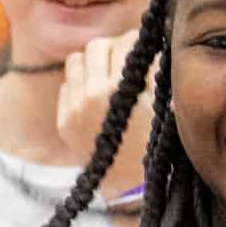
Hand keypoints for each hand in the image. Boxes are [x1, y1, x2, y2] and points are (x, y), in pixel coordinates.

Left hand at [58, 29, 150, 200]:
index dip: (136, 41)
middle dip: (113, 48)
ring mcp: (73, 109)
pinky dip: (79, 84)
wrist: (131, 185)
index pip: (124, 43)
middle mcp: (91, 96)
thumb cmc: (155, 142)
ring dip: (92, 62)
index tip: (142, 46)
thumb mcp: (162, 104)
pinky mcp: (63, 121)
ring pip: (75, 60)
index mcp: (120, 90)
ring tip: (106, 75)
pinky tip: (95, 97)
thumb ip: (153, 70)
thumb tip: (151, 40)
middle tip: (124, 59)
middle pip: (97, 46)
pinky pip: (66, 85)